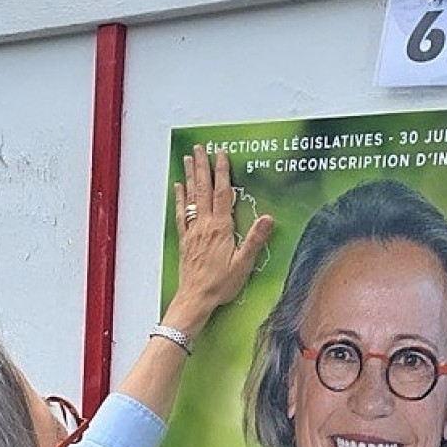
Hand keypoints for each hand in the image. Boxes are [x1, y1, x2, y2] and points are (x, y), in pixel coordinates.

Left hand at [167, 146, 273, 337]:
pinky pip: (182, 213)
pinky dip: (180, 198)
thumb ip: (255, 239)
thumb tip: (268, 218)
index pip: (222, 193)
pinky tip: (178, 187)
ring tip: (188, 159)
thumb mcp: (244, 264)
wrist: (195, 298)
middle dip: (202, 166)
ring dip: (190, 176)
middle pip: (203, 189)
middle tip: (200, 148)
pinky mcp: (185, 239)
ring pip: (191, 197)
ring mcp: (193, 231)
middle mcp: (205, 225)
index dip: (222, 172)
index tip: (221, 154)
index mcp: (221, 228)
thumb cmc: (220, 284)